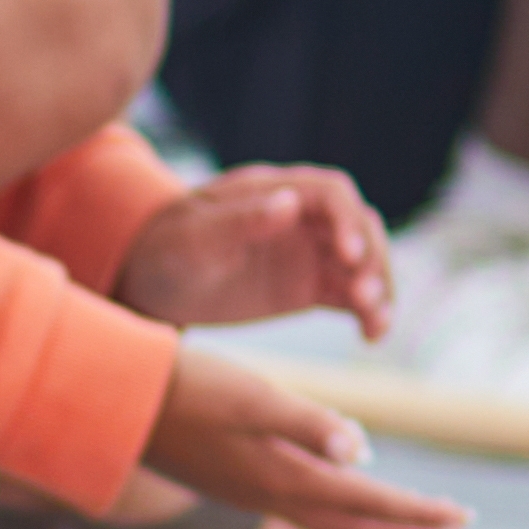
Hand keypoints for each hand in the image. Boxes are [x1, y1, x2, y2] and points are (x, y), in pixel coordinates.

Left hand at [110, 164, 397, 337]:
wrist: (149, 283)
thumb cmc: (166, 249)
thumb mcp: (194, 238)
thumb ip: (239, 221)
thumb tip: (289, 202)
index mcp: (274, 191)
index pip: (331, 194)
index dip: (348, 221)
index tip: (350, 256)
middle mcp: (301, 217)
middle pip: (359, 227)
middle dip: (372, 259)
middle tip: (366, 296)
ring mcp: (309, 252)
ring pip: (363, 263)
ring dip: (378, 288)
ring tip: (375, 322)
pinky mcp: (309, 287)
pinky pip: (351, 297)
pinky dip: (368, 313)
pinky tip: (372, 337)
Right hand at [141, 344, 474, 528]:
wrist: (113, 402)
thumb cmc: (182, 387)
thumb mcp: (250, 393)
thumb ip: (307, 422)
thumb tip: (363, 449)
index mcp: (283, 475)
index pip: (368, 502)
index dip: (418, 514)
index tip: (463, 518)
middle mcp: (272, 495)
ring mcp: (254, 492)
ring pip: (335, 524)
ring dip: (385, 528)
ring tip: (424, 523)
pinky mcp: (240, 483)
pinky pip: (310, 512)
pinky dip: (347, 513)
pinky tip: (353, 491)